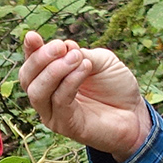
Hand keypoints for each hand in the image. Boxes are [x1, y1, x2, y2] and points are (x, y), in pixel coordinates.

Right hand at [18, 32, 147, 159]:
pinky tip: (85, 67)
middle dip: (40, 58)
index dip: (30, 49)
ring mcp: (54, 113)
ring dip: (54, 70)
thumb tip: (64, 46)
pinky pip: (60, 102)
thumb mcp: (100, 60)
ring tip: (77, 57)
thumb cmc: (116, 86)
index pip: (31, 63)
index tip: (33, 36)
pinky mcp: (65, 126)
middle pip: (27, 78)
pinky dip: (70, 82)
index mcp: (51, 77)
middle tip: (60, 46)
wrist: (135, 114)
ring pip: (37, 92)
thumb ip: (80, 54)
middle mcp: (47, 96)